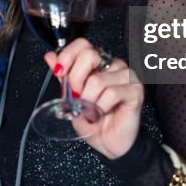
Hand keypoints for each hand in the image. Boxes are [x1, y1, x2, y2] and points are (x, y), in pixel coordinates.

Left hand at [43, 38, 143, 159]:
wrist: (108, 142)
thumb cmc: (93, 119)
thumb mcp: (71, 96)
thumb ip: (63, 76)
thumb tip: (50, 56)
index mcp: (99, 62)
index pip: (83, 44)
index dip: (67, 56)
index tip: (60, 72)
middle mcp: (114, 64)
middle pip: (89, 55)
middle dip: (75, 80)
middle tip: (77, 97)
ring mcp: (127, 75)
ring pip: (98, 80)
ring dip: (89, 100)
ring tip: (91, 110)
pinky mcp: (136, 90)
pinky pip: (111, 93)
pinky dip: (101, 107)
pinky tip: (102, 112)